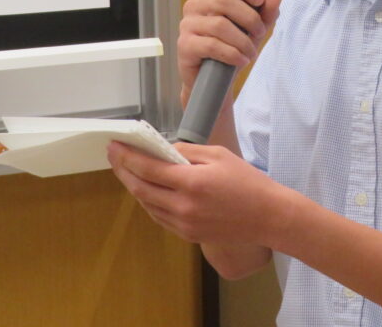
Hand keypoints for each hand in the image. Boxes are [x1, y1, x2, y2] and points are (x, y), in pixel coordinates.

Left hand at [107, 141, 290, 246]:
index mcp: (191, 182)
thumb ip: (187, 152)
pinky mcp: (188, 235)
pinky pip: (160, 217)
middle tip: (113, 156)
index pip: (148, 168)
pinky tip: (147, 190)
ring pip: (147, 205)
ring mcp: (184, 224)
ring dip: (134, 187)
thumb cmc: (248, 181)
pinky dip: (149, 202)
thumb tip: (163, 149)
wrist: (268, 217)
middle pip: (141, 189)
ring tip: (127, 171)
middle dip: (123, 171)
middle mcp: (183, 206)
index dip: (127, 157)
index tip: (114, 145)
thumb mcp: (218, 155)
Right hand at [178, 0, 280, 106]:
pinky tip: (241, 60)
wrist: (214, 81)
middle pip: (224, 0)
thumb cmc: (232, 49)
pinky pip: (211, 45)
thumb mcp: (254, 30)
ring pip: (219, 24)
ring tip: (251, 52)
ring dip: (242, 40)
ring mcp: (187, 25)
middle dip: (250, 18)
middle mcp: (195, 6)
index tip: (259, 1)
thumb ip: (265, 13)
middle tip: (260, 33)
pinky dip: (232, 53)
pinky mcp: (185, 45)